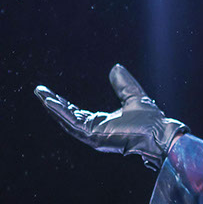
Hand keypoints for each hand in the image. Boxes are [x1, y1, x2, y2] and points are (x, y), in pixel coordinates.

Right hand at [34, 64, 188, 170]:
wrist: (160, 134)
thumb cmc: (152, 122)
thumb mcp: (133, 97)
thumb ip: (123, 85)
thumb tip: (115, 67)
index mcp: (103, 124)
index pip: (78, 114)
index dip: (65, 104)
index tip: (52, 95)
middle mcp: (96, 131)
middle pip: (69, 116)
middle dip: (54, 104)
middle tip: (40, 92)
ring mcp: (93, 135)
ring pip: (67, 120)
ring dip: (53, 107)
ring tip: (41, 95)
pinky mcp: (94, 136)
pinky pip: (72, 123)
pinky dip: (61, 112)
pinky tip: (51, 102)